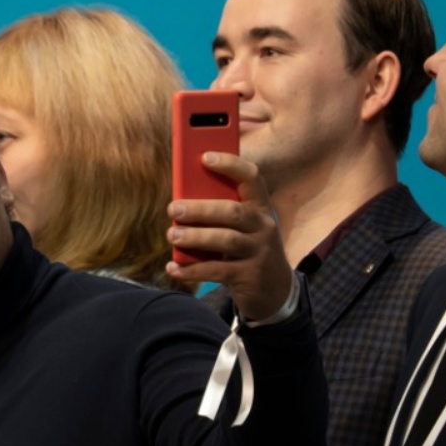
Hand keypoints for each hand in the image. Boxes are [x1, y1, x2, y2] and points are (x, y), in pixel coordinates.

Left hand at [165, 152, 292, 321]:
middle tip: (173, 209)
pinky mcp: (249, 276)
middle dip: (201, 209)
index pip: (251, 177)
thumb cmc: (247, 247)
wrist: (273, 289)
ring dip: (195, 237)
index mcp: (260, 206)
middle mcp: (263, 226)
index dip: (230, 164)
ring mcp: (259, 251)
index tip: (205, 157)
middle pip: (232, 212)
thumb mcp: (243, 226)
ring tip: (172, 235)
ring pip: (226, 240)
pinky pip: (218, 270)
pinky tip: (173, 268)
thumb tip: (181, 200)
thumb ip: (221, 211)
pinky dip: (192, 270)